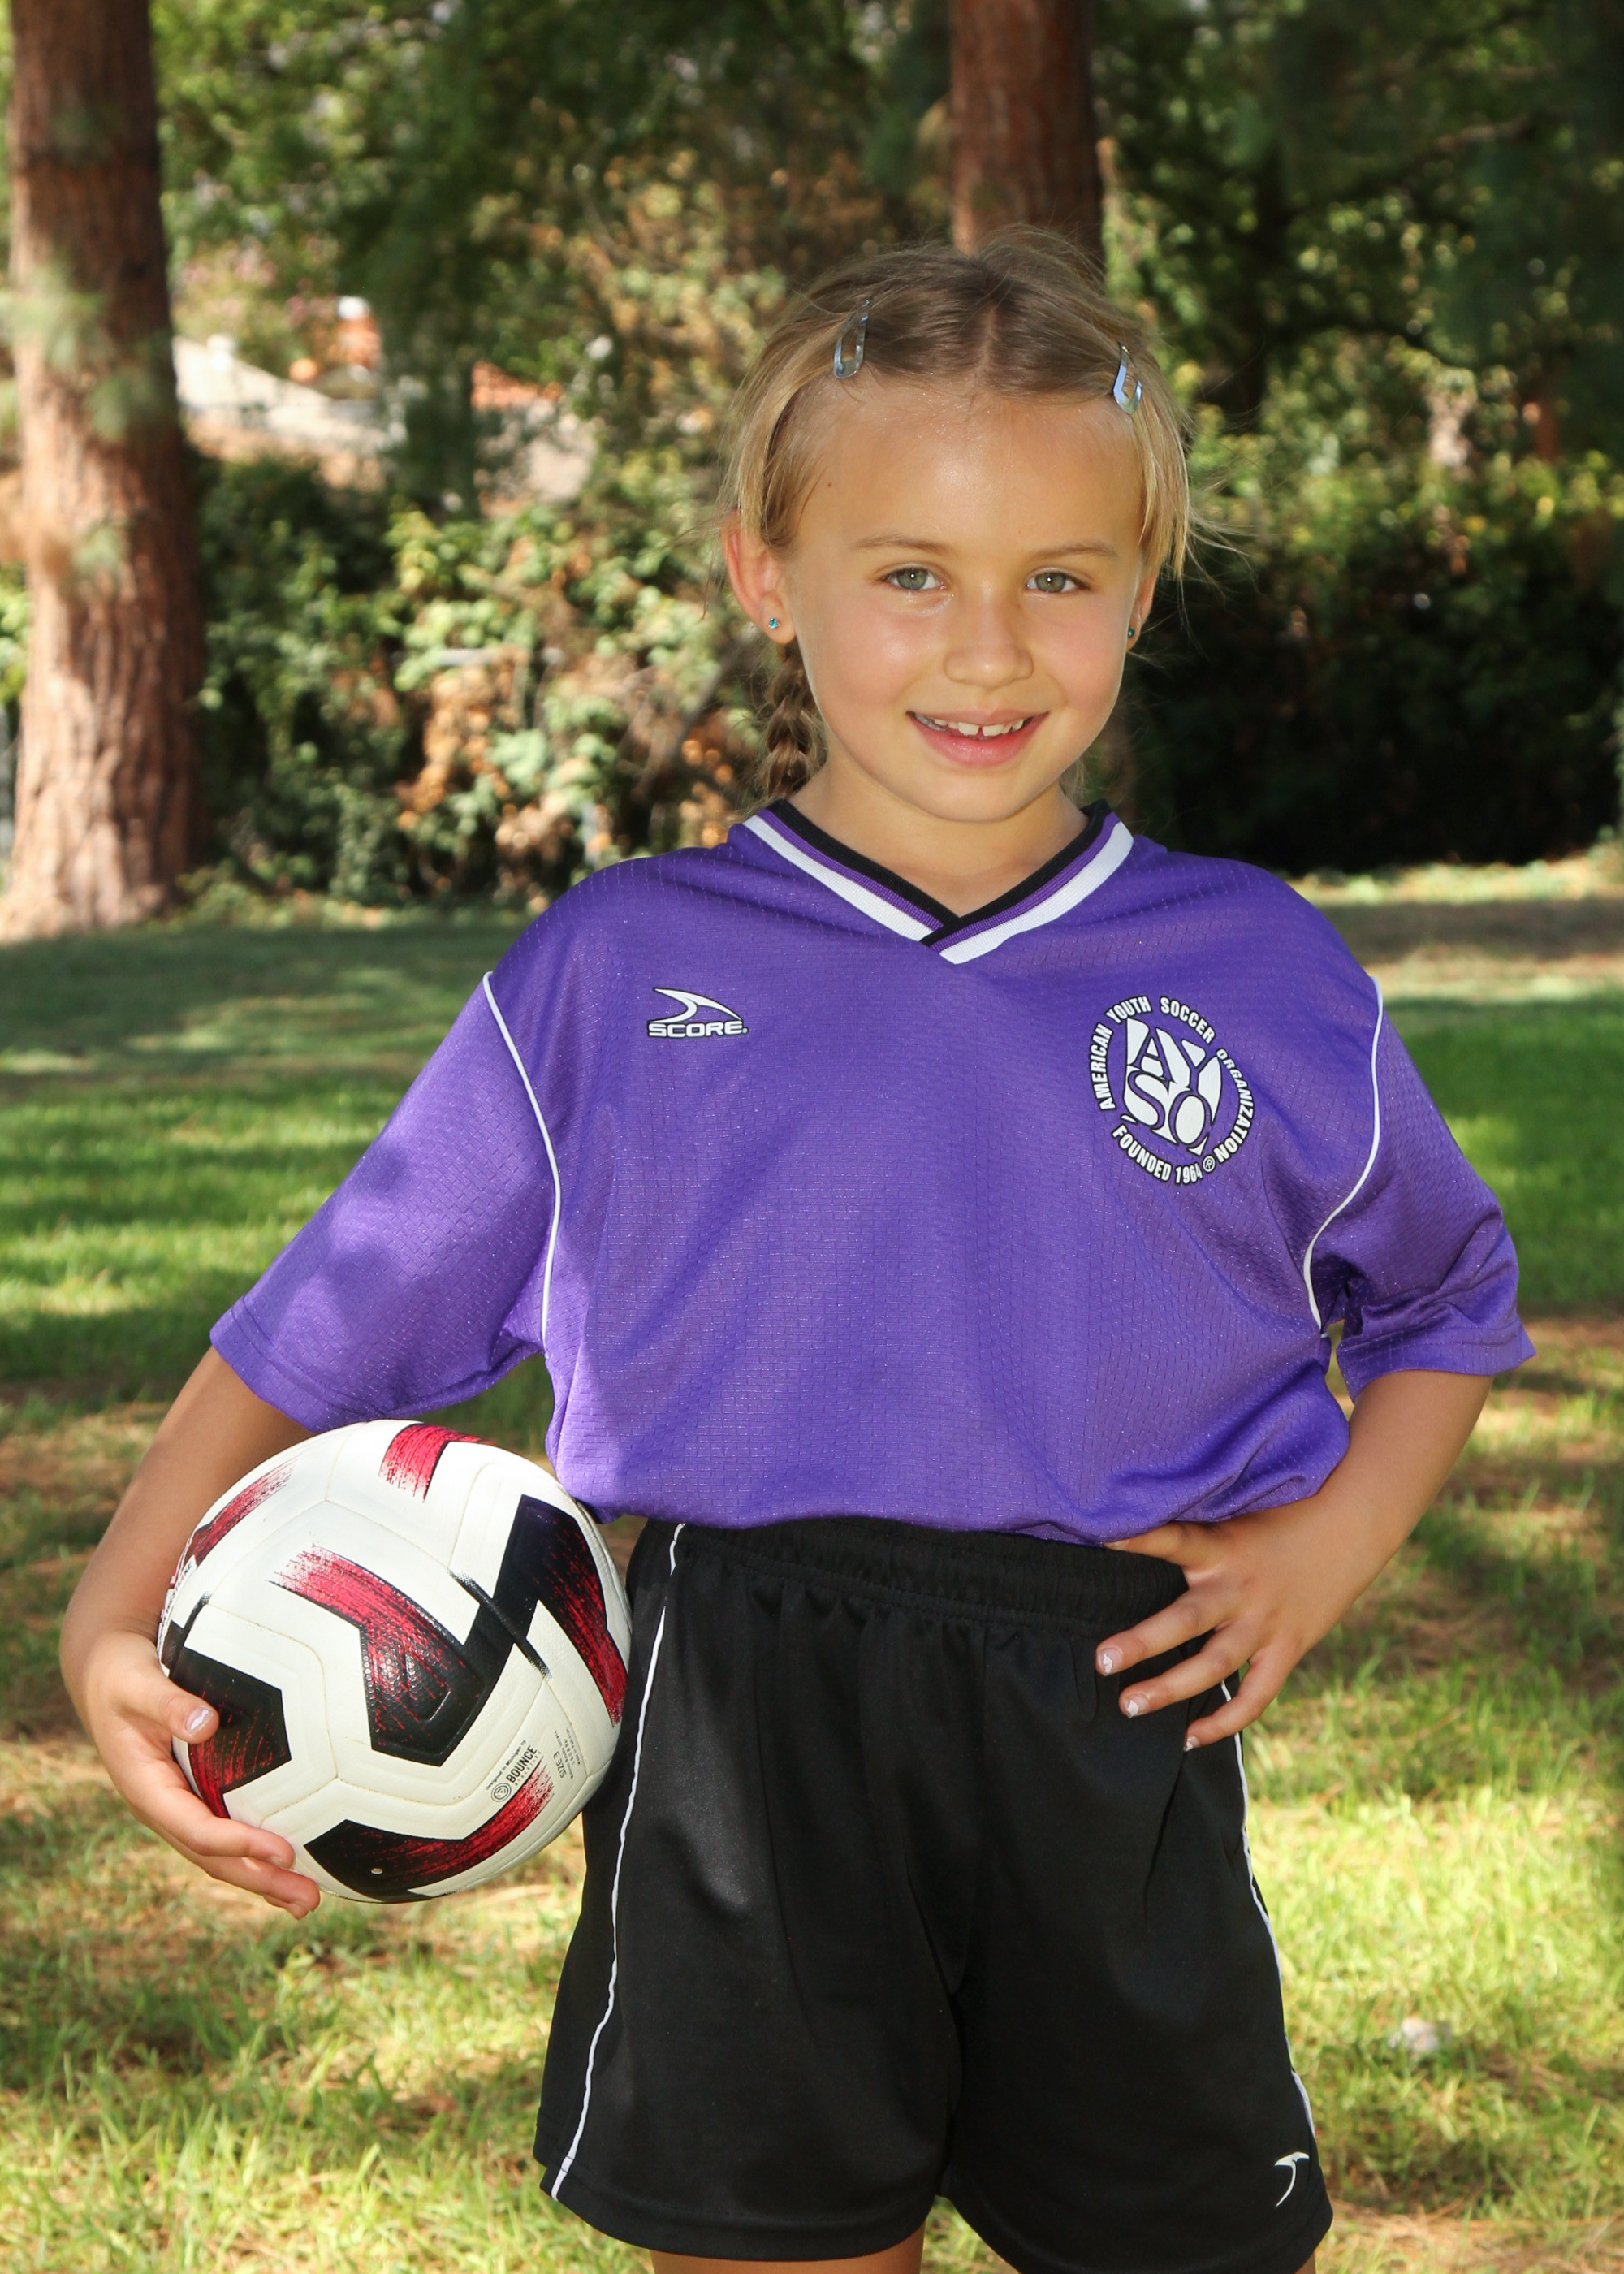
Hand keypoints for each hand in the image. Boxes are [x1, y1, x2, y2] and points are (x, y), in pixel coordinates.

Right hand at [78, 1625, 320, 1917]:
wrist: (103, 1675)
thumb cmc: (122, 1675)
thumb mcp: (137, 1684)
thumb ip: (168, 1703)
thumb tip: (206, 1723)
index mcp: (146, 1789)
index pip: (197, 1830)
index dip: (239, 1845)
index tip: (284, 1851)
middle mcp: (162, 1808)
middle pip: (212, 1857)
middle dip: (259, 1881)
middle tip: (308, 1901)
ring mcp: (176, 1807)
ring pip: (220, 1855)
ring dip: (262, 1880)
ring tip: (307, 1902)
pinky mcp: (191, 1797)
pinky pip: (225, 1832)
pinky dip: (255, 1855)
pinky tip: (290, 1864)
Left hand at [1094, 1491, 1382, 1750]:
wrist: (1350, 1526)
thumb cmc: (1281, 1513)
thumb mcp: (1234, 1512)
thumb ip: (1193, 1530)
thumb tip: (1133, 1520)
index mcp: (1222, 1546)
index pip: (1175, 1539)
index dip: (1140, 1538)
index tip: (1103, 1538)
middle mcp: (1240, 1588)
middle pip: (1187, 1620)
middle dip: (1143, 1643)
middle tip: (1101, 1661)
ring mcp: (1265, 1623)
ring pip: (1215, 1665)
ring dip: (1171, 1688)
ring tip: (1129, 1705)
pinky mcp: (1288, 1648)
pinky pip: (1256, 1695)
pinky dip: (1225, 1721)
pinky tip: (1189, 1739)